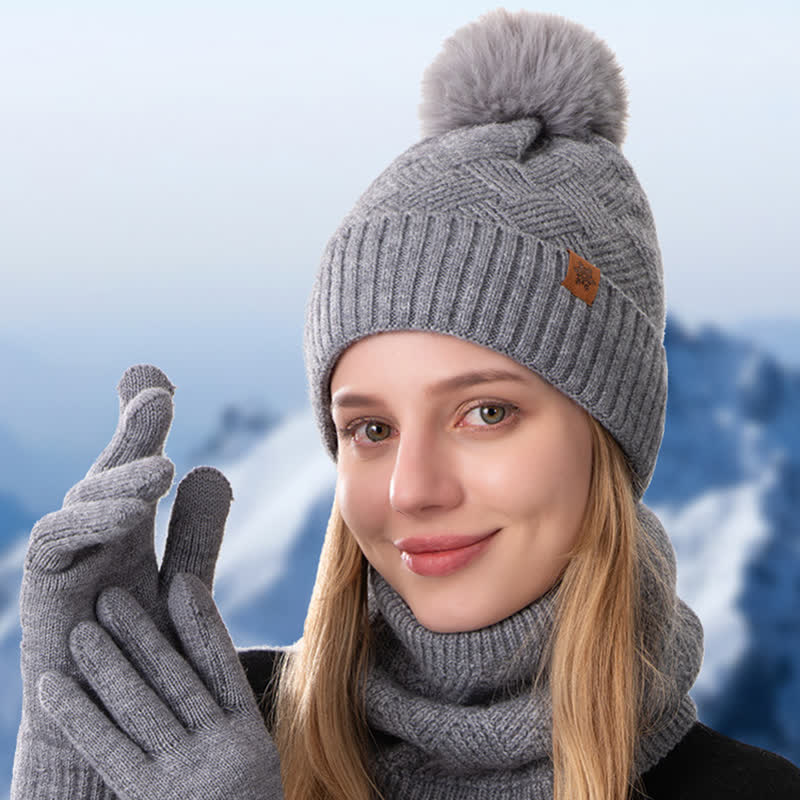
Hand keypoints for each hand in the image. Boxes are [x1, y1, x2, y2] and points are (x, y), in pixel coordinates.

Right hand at [12, 364, 232, 798]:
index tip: (158, 381)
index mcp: (130, 526)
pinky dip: (90, 522)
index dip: (142, 422)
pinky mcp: (44, 585)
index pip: (138, 465)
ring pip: (84, 499)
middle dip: (130, 431)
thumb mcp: (181, 584)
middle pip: (110, 470)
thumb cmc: (147, 654)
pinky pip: (57, 542)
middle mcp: (97, 532)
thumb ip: (196, 533)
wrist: (110, 722)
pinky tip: (130, 513)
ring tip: (163, 467)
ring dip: (119, 479)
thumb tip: (212, 468)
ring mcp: (68, 554)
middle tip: (158, 394)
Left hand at [40, 574, 283, 799]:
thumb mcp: (248, 768)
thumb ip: (222, 723)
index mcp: (248, 736)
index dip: (202, 623)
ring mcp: (185, 775)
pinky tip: (55, 687)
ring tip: (82, 628)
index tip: (182, 584)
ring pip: (141, 705)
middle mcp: (220, 748)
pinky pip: (108, 749)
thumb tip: (190, 668)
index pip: (221, 666)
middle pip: (175, 678)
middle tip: (112, 595)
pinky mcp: (150, 798)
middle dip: (143, 634)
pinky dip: (79, 714)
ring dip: (108, 663)